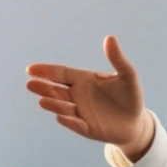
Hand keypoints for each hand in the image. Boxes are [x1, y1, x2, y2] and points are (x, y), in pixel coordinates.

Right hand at [25, 36, 153, 159]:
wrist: (136, 122)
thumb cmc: (130, 96)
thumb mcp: (127, 75)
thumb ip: (117, 58)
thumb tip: (110, 38)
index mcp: (83, 80)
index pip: (61, 73)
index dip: (46, 71)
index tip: (31, 69)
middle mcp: (77, 96)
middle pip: (57, 90)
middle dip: (44, 87)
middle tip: (30, 84)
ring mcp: (81, 113)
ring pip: (63, 107)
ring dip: (53, 104)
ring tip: (42, 100)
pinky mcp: (88, 129)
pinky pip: (77, 125)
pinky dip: (69, 121)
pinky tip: (61, 117)